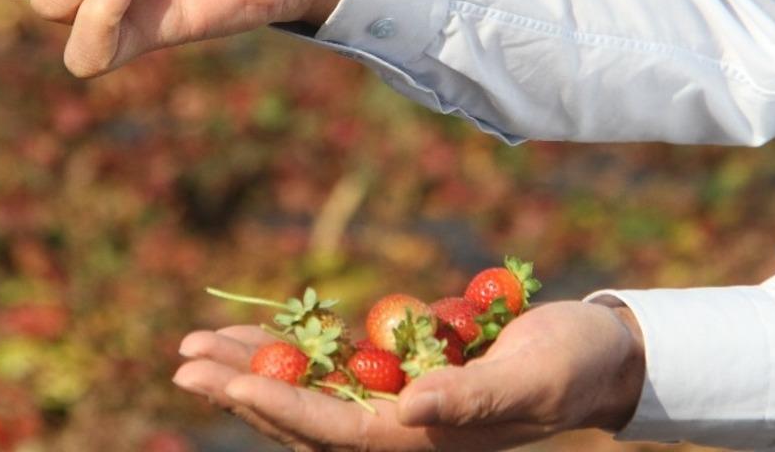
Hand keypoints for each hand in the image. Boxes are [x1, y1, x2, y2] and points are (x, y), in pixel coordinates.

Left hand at [173, 301, 644, 450]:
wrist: (593, 354)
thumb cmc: (571, 365)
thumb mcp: (531, 378)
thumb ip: (472, 400)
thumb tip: (412, 410)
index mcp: (426, 442)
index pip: (335, 432)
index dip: (276, 408)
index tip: (220, 382)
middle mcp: (402, 430)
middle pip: (303, 418)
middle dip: (241, 391)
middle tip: (181, 361)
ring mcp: (397, 404)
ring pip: (308, 392)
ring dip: (252, 370)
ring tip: (194, 347)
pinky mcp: (401, 373)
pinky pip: (334, 367)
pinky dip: (293, 349)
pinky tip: (256, 333)